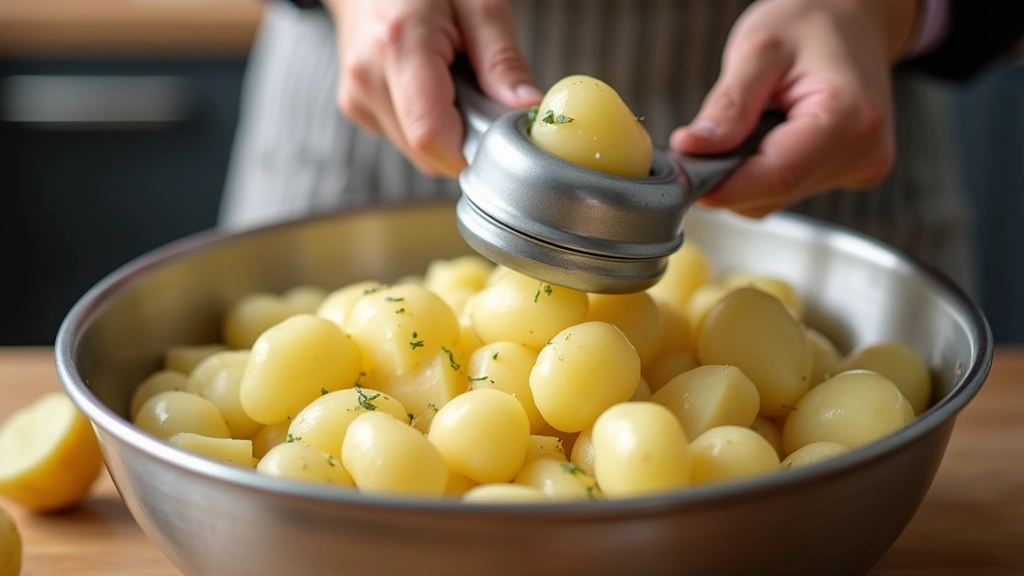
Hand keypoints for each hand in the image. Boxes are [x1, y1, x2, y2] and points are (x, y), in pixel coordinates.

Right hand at [326, 0, 542, 177]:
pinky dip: (427, 124)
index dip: (473, 149)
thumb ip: (502, 59)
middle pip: (427, 152)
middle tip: (480, 95)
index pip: (432, 136)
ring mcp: (357, 95)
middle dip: (465, 138)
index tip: (500, 133)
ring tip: (453, 83)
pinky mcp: (356, 106)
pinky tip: (432, 87)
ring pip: (416, 152)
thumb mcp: (478, 3)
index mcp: (400, 45)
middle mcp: (369, 77)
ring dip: (447, 132)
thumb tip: (526, 108)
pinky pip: (403, 139)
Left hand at [670, 0, 918, 217]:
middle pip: (773, 193)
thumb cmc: (810, 23)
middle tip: (703, 139)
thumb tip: (692, 149)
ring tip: (748, 123)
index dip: (720, 185)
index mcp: (848, 119)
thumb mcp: (758, 49)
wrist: (852, 17)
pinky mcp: (850, 173)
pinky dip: (762, 170)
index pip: (775, 177)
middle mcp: (863, 153)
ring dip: (744, 172)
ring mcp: (860, 168)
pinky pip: (787, 190)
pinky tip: (767, 135)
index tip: (681, 175)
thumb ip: (727, 105)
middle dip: (727, 174)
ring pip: (775, 197)